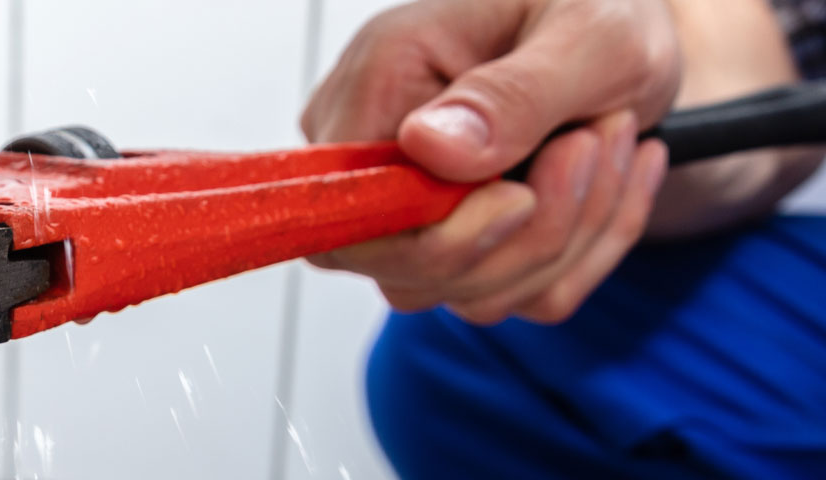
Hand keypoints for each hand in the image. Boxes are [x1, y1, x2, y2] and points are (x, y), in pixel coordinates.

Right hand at [301, 0, 680, 324]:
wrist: (627, 33)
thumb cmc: (599, 11)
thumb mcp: (586, 34)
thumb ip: (509, 95)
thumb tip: (427, 148)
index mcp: (377, 83)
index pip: (346, 212)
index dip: (432, 236)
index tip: (522, 195)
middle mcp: (374, 151)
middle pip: (405, 270)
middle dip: (528, 236)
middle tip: (600, 141)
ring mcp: (409, 204)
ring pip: (467, 292)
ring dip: (570, 237)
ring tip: (614, 140)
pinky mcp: (456, 237)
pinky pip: (512, 294)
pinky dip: (585, 252)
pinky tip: (612, 177)